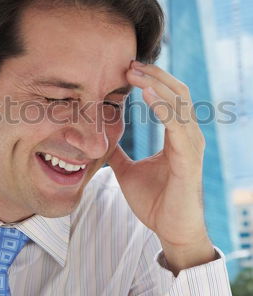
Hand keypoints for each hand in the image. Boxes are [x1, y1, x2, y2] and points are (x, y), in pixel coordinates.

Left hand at [107, 61, 215, 273]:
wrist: (172, 232)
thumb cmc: (156, 202)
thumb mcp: (128, 172)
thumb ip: (120, 154)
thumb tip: (103, 142)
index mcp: (177, 136)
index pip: (169, 97)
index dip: (152, 80)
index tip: (128, 68)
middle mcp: (188, 136)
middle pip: (176, 92)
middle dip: (154, 75)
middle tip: (129, 62)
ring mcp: (191, 146)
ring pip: (179, 103)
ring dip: (157, 84)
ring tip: (135, 71)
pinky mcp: (189, 159)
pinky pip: (177, 125)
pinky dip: (163, 106)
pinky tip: (148, 93)